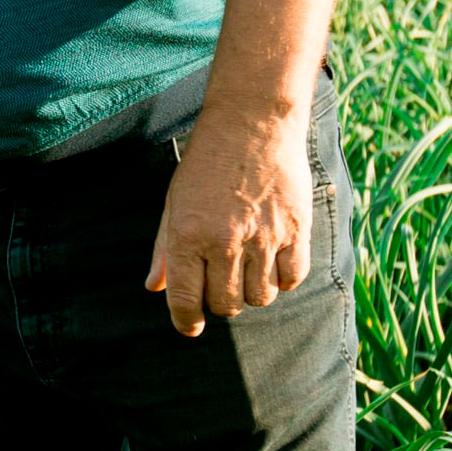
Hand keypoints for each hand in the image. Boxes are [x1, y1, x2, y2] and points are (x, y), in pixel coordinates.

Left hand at [145, 104, 312, 336]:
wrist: (252, 123)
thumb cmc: (207, 163)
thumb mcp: (174, 201)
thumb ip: (164, 249)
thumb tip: (155, 288)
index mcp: (187, 236)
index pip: (185, 300)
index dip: (186, 322)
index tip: (191, 327)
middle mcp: (224, 242)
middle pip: (226, 305)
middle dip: (221, 303)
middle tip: (222, 284)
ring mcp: (263, 238)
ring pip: (260, 297)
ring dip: (253, 293)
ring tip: (248, 270)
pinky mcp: (296, 230)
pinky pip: (292, 279)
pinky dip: (283, 280)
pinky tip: (274, 263)